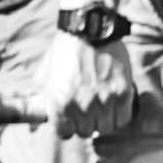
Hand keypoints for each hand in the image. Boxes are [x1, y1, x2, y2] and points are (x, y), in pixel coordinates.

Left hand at [34, 9, 159, 138]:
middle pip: (86, 132)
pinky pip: (123, 118)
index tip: (73, 119)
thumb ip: (43, 96)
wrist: (89, 28)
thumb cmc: (65, 49)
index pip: (65, 133)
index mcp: (59, 103)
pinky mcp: (122, 94)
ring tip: (103, 106)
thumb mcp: (46, 73)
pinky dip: (120, 114)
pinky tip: (115, 102)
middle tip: (89, 109)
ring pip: (106, 128)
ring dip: (105, 119)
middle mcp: (80, 106)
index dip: (69, 126)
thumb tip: (39, 114)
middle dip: (87, 122)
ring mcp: (103, 101)